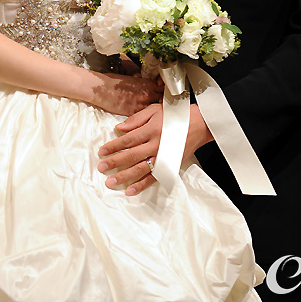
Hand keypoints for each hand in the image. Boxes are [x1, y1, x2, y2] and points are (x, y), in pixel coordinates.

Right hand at [93, 74, 162, 116]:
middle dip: (162, 102)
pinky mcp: (134, 114)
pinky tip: (145, 118)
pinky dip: (146, 118)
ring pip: (155, 110)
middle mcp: (147, 95)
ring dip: (155, 111)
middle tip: (160, 104)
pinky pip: (144, 117)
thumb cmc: (115, 81)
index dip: (164, 92)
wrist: (103, 90)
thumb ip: (142, 82)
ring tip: (155, 113)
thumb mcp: (132, 78)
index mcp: (148, 84)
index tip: (164, 94)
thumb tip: (145, 83)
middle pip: (162, 100)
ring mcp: (141, 105)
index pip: (163, 89)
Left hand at [97, 104, 212, 194]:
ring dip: (124, 176)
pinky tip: (130, 190)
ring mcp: (163, 157)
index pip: (128, 139)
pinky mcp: (169, 166)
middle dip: (115, 162)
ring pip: (140, 169)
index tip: (102, 151)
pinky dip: (142, 185)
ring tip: (110, 182)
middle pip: (132, 155)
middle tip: (101, 167)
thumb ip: (136, 119)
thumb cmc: (174, 116)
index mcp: (151, 129)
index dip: (114, 146)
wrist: (199, 125)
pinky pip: (154, 177)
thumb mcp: (154, 110)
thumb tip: (118, 128)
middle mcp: (156, 144)